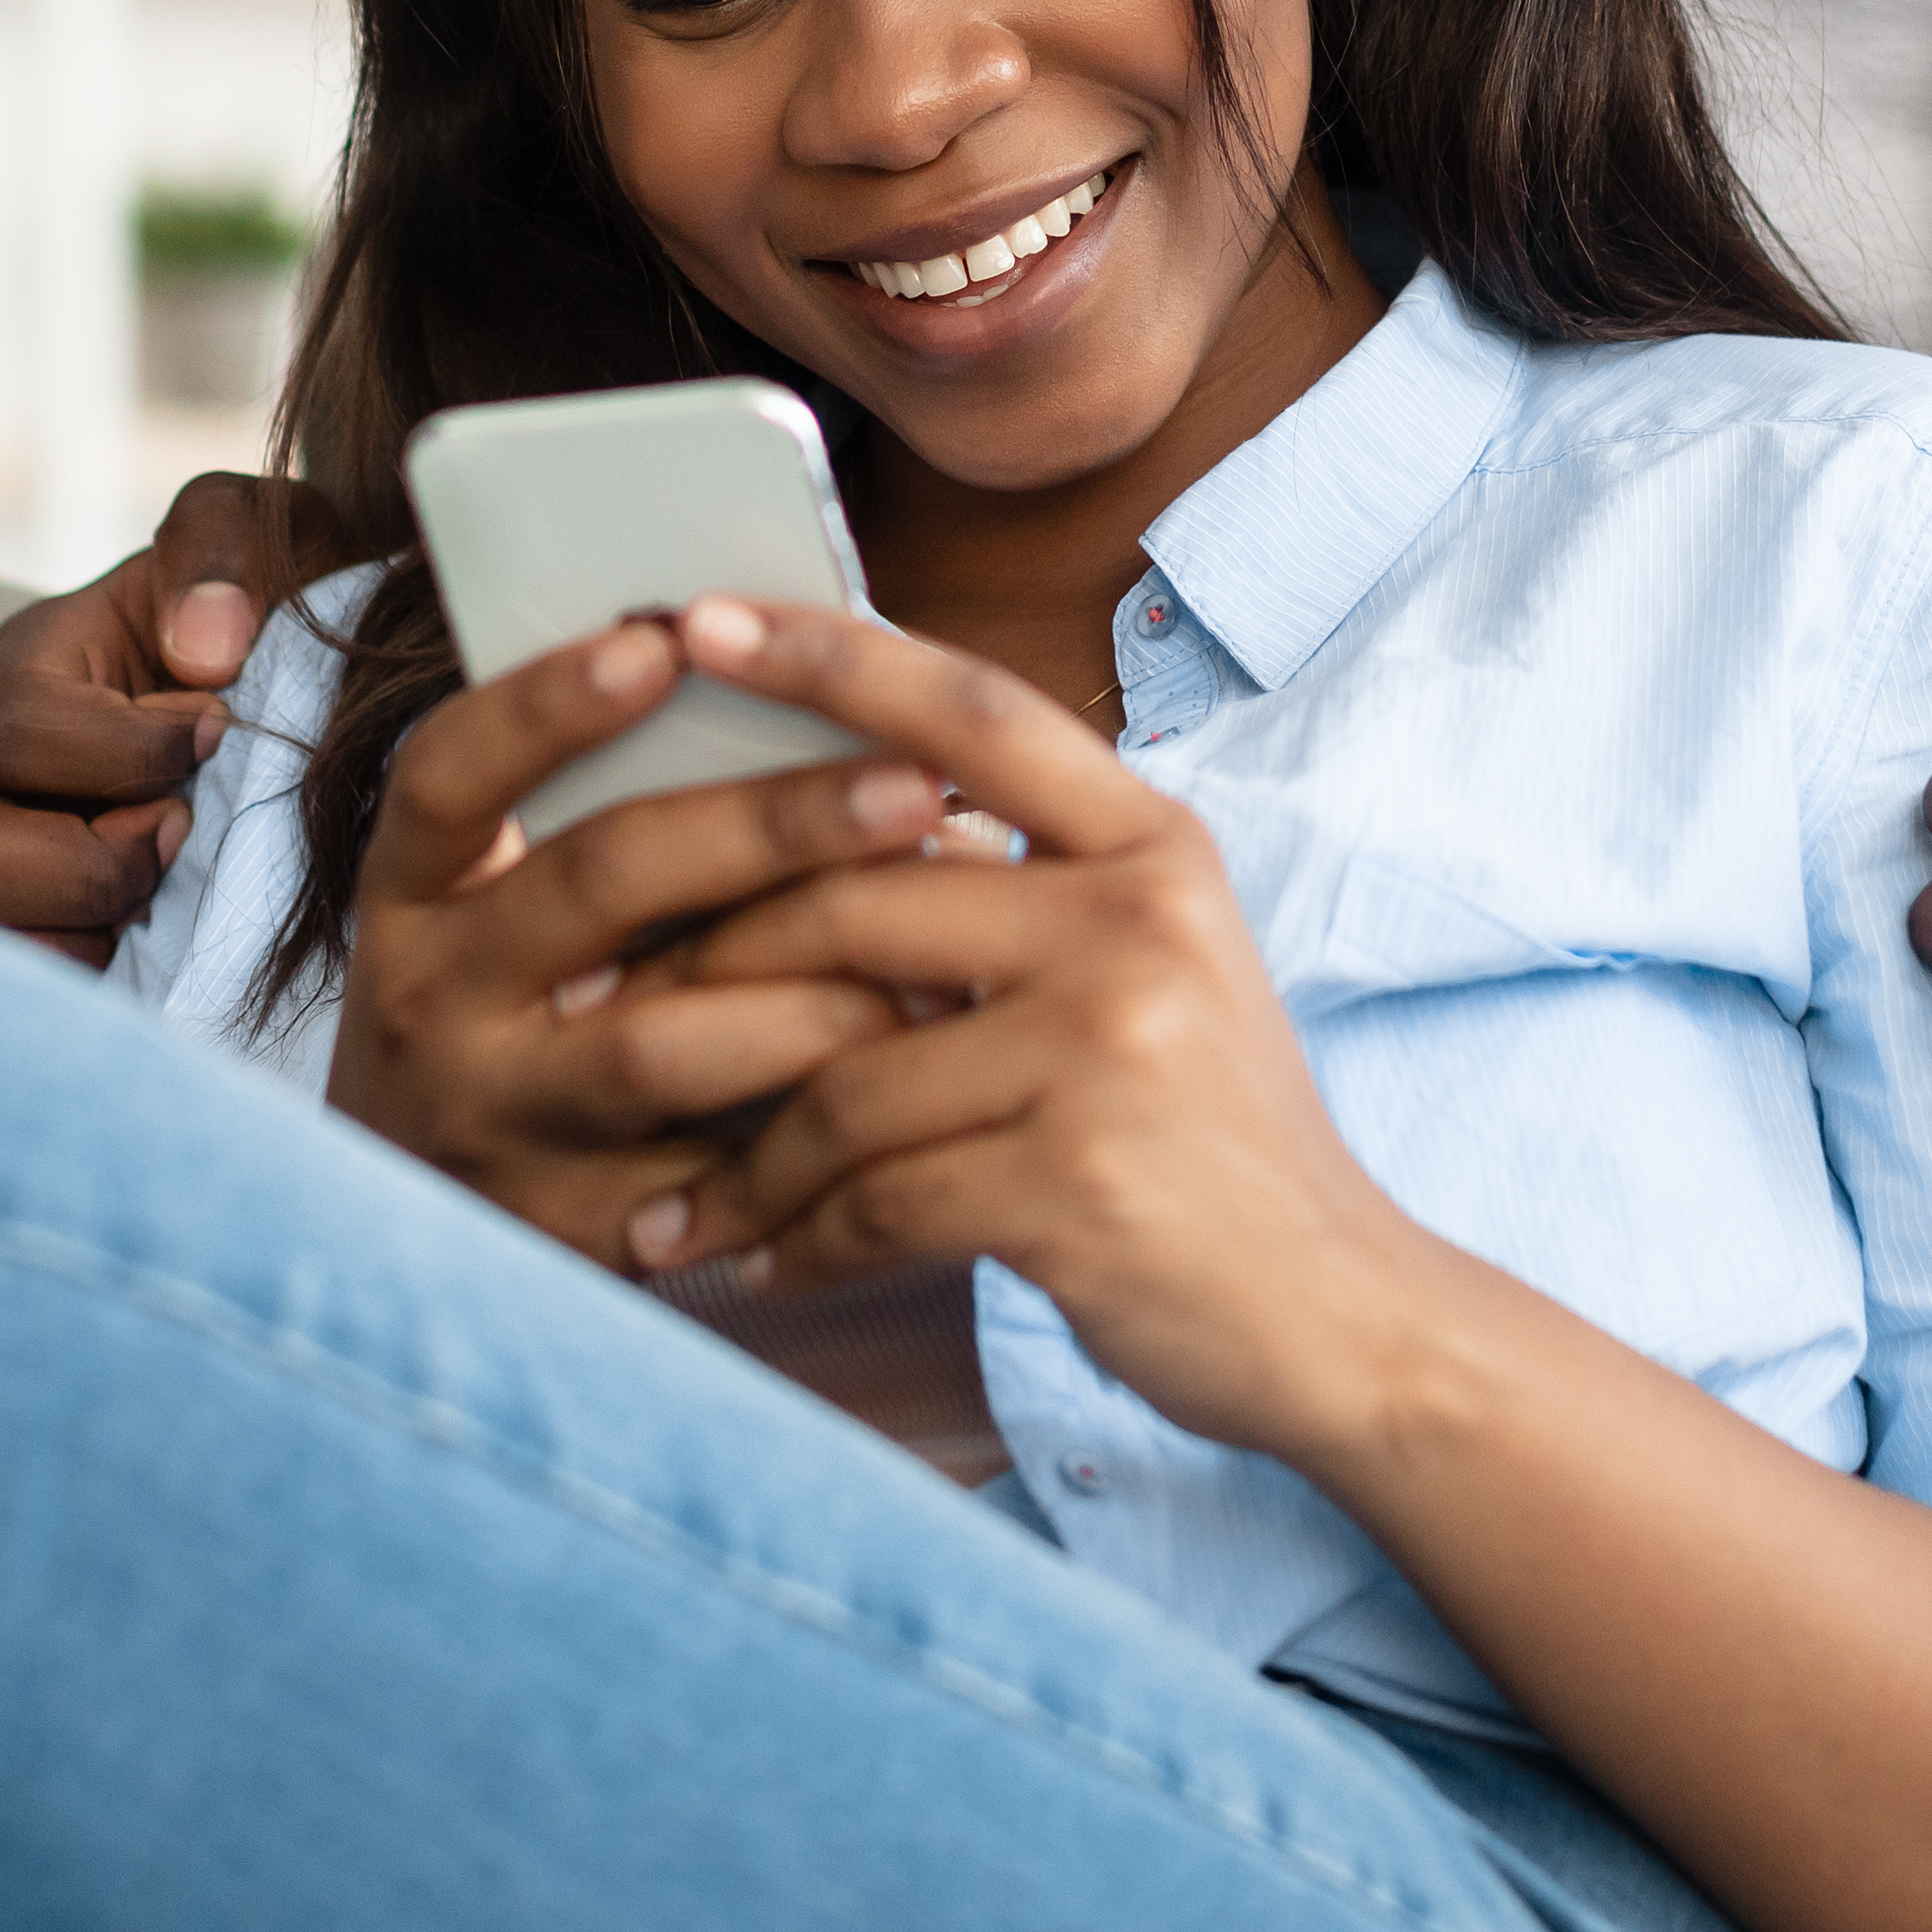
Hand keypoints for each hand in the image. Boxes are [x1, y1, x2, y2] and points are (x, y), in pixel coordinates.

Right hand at [0, 470, 297, 955]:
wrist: (308, 694)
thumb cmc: (274, 611)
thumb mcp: (266, 540)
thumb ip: (222, 551)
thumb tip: (204, 653)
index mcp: (35, 664)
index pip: (17, 727)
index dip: (121, 751)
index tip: (221, 735)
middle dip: (83, 864)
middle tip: (182, 833)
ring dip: (70, 929)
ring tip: (160, 898)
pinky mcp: (27, 924)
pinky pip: (10, 980)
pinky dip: (79, 979)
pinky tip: (152, 946)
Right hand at [320, 610, 1003, 1268]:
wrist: (411, 1243)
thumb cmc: (525, 1014)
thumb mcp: (513, 907)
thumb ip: (615, 816)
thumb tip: (812, 695)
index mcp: (413, 890)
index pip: (452, 773)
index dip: (547, 703)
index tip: (665, 636)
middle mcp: (426, 1000)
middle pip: (598, 885)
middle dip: (770, 826)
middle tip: (914, 785)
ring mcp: (488, 1123)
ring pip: (661, 1045)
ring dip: (819, 996)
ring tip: (948, 959)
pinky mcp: (562, 1235)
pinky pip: (708, 1182)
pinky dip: (816, 1131)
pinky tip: (911, 1093)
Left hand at [626, 597, 1454, 1461]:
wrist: (1337, 1315)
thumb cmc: (1203, 1139)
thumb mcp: (1143, 972)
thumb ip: (1016, 896)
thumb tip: (815, 834)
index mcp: (1152, 848)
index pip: (971, 711)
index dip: (829, 656)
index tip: (699, 617)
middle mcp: (1138, 922)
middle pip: (853, 899)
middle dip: (701, 963)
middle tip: (594, 1001)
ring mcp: (1112, 1048)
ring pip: (842, 1072)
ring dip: (744, 1153)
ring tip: (681, 1195)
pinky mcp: (1076, 1181)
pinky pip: (873, 1194)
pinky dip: (799, 1235)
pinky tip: (758, 1261)